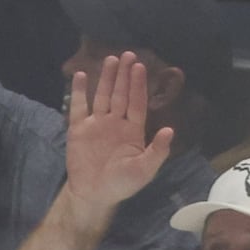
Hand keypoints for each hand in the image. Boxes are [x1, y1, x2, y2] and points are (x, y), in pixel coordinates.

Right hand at [64, 53, 173, 222]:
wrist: (93, 195)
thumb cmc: (121, 184)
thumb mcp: (144, 170)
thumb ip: (157, 151)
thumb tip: (170, 130)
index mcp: (132, 130)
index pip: (137, 103)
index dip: (138, 85)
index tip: (139, 67)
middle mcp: (115, 122)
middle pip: (121, 94)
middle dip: (124, 75)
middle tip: (127, 55)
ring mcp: (97, 124)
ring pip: (103, 96)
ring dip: (106, 78)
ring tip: (110, 59)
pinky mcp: (79, 129)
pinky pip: (78, 106)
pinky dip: (79, 91)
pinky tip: (81, 76)